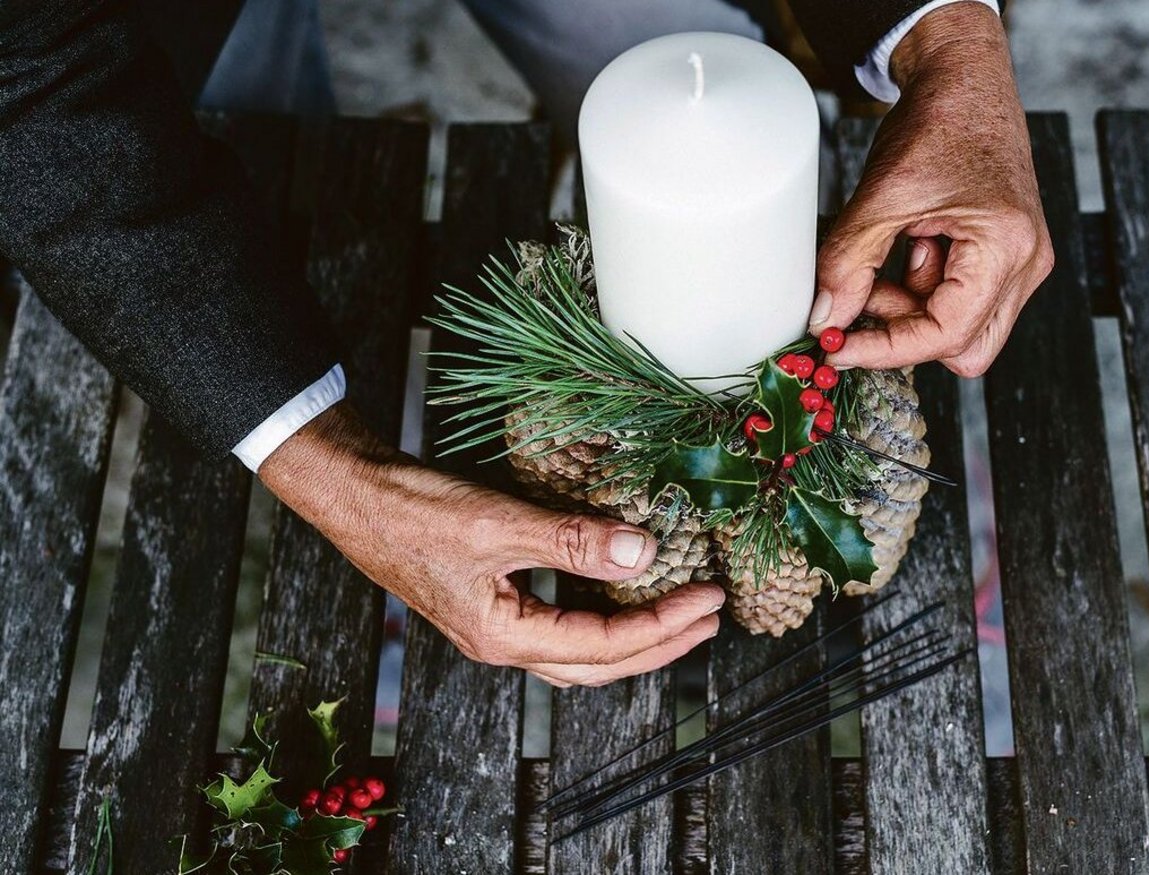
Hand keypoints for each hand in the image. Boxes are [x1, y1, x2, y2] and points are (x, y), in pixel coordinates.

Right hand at [259, 404, 723, 686]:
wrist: (354, 494)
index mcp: (503, 638)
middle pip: (599, 664)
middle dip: (661, 645)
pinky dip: (601, 611)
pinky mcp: (493, 599)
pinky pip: (562, 621)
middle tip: (711, 618)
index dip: (664, 625)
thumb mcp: (497, 523)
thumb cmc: (412, 510)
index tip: (708, 599)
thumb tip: (644, 555)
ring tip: (682, 610)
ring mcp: (497, 625)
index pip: (604, 645)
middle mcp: (502, 643)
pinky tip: (622, 588)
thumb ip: (572, 542)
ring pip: (581, 648)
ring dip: (635, 634)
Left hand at [808, 2, 1052, 375]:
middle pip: (964, 347)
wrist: (966, 82)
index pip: (946, 334)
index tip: (840, 348)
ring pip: (962, 327)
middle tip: (863, 299)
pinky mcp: (1005, 259)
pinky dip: (921, 289)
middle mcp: (1026, 263)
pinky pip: (962, 301)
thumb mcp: (880, 198)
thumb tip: (824, 319)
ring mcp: (1021, 263)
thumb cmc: (939, 124)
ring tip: (889, 250)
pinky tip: (908, 245)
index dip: (887, 349)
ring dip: (911, 307)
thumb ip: (847, 264)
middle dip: (907, 333)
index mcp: (1005, 247)